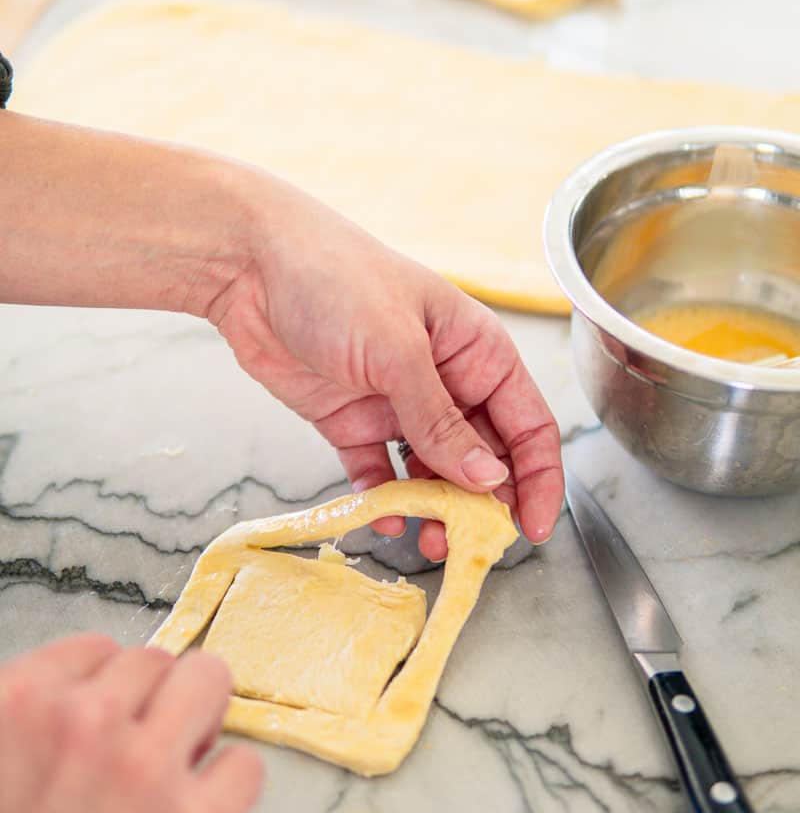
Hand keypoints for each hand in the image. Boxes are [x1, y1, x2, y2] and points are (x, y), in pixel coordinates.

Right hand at [0, 634, 262, 812]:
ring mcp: (143, 770)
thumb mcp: (4, 765)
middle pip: (157, 660)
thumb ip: (44, 715)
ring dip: (200, 719)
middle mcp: (82, 724)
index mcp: (20, 704)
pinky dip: (229, 787)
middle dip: (156, 702)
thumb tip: (105, 682)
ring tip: (175, 766)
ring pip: (210, 680)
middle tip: (140, 752)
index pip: (98, 648)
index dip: (112, 688)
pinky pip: (246, 763)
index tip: (112, 720)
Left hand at [208, 176, 563, 559]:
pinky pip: (378, 473)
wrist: (247, 265)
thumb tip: (487, 478)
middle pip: (484, 458)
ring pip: (433, 473)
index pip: (527, 424)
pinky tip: (382, 519)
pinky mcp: (352, 421)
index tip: (531, 527)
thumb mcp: (397, 348)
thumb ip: (440, 419)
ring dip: (435, 511)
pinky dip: (383, 500)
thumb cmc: (334, 277)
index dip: (538, 478)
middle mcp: (445, 380)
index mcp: (476, 351)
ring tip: (430, 543)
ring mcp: (398, 403)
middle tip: (473, 546)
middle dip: (484, 506)